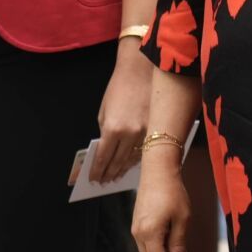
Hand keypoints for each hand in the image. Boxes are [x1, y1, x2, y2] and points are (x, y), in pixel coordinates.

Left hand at [91, 42, 152, 183]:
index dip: (98, 170)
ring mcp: (147, 130)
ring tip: (117, 176)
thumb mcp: (104, 111)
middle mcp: (131, 133)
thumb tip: (106, 151)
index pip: (104, 158)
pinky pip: (146, 148)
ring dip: (124, 169)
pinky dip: (138, 158)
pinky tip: (132, 163)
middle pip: (119, 161)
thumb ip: (105, 133)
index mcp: (113, 128)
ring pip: (135, 158)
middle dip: (110, 173)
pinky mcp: (157, 126)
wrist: (142, 69)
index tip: (94, 179)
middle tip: (104, 182)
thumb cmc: (119, 87)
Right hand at [131, 149, 191, 251]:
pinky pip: (144, 244)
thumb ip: (179, 242)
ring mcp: (135, 229)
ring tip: (176, 245)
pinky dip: (155, 246)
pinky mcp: (136, 224)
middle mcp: (138, 234)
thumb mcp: (183, 217)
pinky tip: (168, 237)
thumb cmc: (173, 192)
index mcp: (150, 233)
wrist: (158, 172)